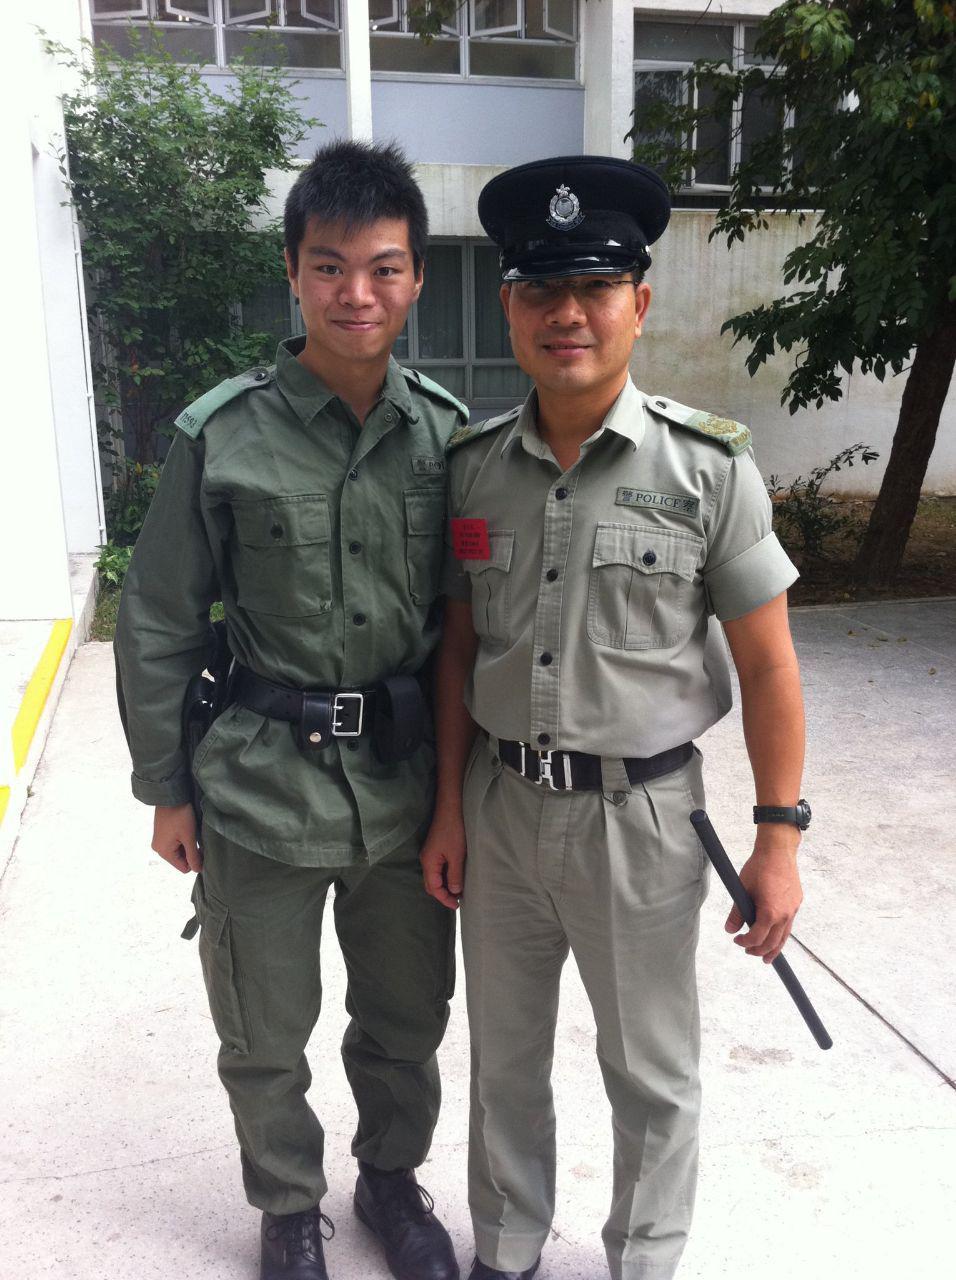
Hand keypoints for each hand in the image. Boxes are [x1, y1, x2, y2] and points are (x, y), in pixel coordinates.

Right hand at [152, 803, 202, 873]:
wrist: (171, 795)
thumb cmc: (180, 815)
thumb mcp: (189, 837)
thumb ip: (193, 855)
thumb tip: (198, 870)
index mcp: (164, 852)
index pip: (184, 868)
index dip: (195, 861)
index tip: (203, 849)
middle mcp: (159, 848)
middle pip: (181, 860)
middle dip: (191, 852)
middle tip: (199, 840)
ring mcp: (160, 841)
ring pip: (179, 851)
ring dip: (188, 845)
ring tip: (193, 833)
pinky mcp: (162, 833)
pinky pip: (175, 843)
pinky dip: (183, 839)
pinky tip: (187, 830)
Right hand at [420, 811, 466, 910]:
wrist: (451, 808)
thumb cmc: (453, 830)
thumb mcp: (457, 855)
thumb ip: (455, 875)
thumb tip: (455, 891)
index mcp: (429, 863)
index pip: (433, 888)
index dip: (444, 898)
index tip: (456, 905)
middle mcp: (426, 860)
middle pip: (431, 884)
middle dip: (443, 894)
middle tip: (457, 901)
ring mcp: (430, 854)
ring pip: (435, 876)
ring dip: (445, 885)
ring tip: (458, 891)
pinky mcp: (436, 849)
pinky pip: (438, 868)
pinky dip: (446, 876)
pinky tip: (455, 877)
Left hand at [725, 831, 802, 963]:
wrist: (778, 851)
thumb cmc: (758, 867)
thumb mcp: (742, 890)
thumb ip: (736, 912)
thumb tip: (729, 930)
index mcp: (770, 912)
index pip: (757, 938)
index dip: (745, 943)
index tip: (737, 941)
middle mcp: (785, 914)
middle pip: (773, 943)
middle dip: (760, 951)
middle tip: (749, 952)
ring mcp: (793, 909)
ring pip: (784, 936)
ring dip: (774, 948)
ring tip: (767, 958)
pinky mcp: (796, 903)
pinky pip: (789, 925)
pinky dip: (781, 934)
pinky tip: (775, 935)